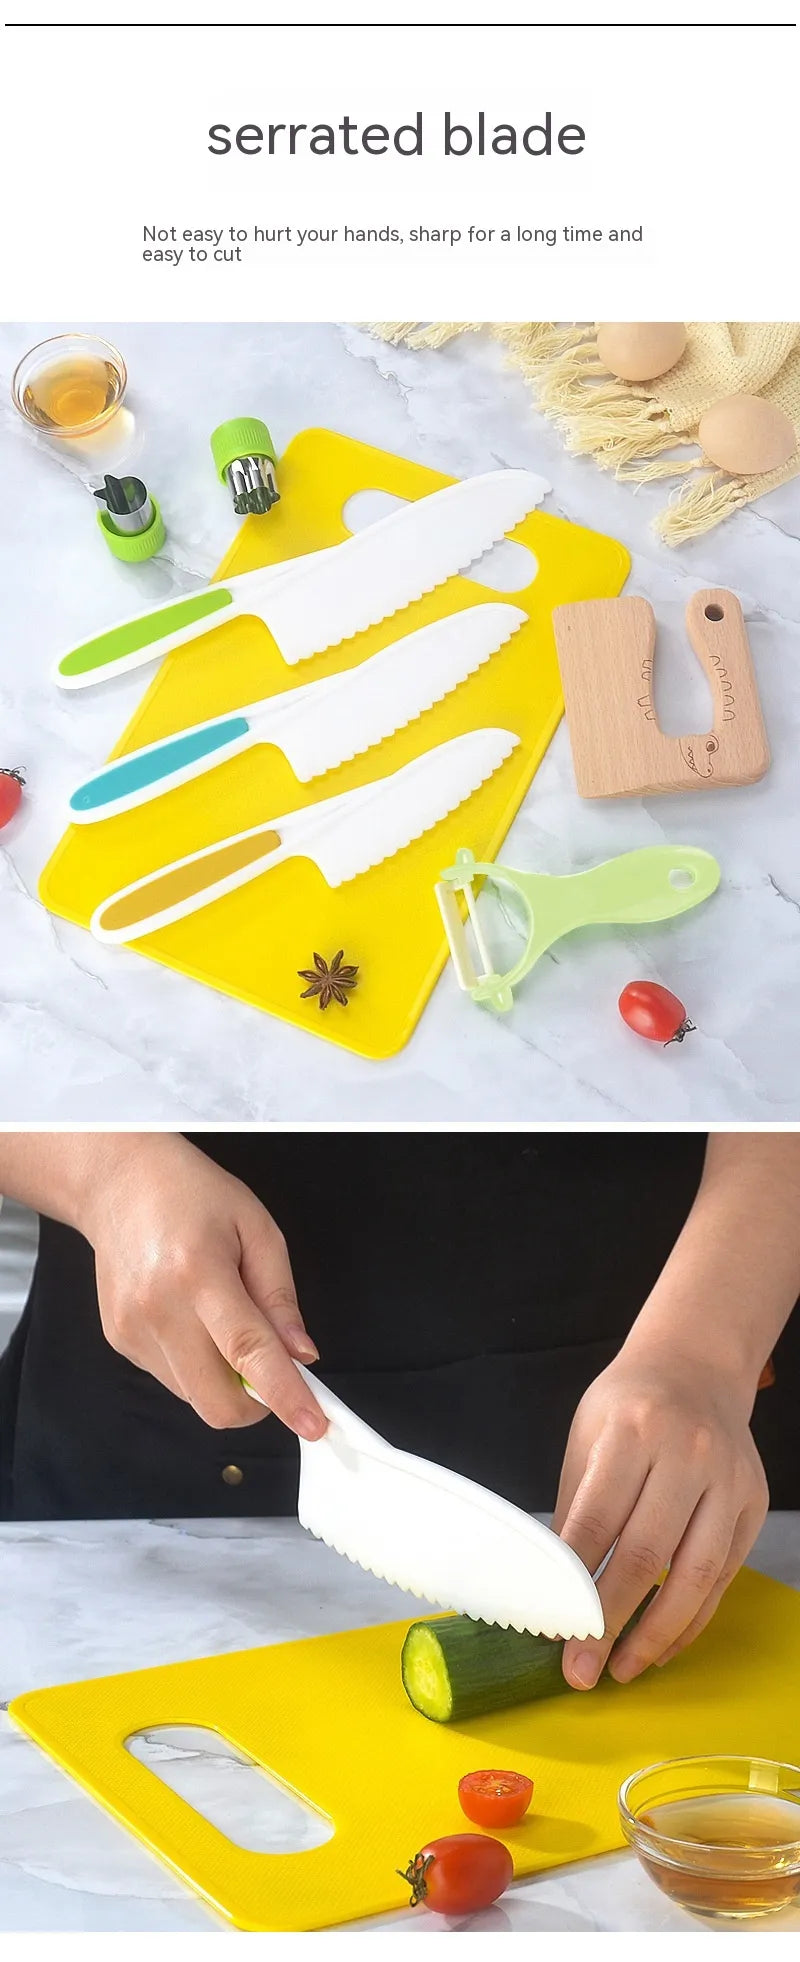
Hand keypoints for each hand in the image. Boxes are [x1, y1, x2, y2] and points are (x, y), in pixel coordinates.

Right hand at [78, 1136, 326, 1437]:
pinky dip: (197, 1366)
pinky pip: (172, 1379)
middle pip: (215, 1401)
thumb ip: (280, 1296)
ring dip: (224, 1381)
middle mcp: (159, 1308)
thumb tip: (301, 1354)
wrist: (119, 1183)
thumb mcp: (257, 1228)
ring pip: (195, 1398)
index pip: (247, 1351)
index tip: (313, 1424)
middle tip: (272, 1369)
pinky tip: (192, 1318)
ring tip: (222, 1321)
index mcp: (199, 1272)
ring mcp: (133, 1330)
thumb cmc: (192, 1195)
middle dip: (256, 1403)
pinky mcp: (120, 1341)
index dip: (284, 1394)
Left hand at [553, 1344, 767, 1688]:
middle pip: (645, 1553)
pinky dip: (692, 1618)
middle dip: (608, 1621)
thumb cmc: (629, 1406)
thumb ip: (574, 1506)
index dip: (572, 1582)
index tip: (552, 1631)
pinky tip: (662, 1644)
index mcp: (634, 1429)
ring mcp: (728, 1479)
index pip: (597, 1520)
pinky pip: (723, 1575)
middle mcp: (688, 1452)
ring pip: (695, 1574)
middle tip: (580, 1671)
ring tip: (621, 1669)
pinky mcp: (752, 1503)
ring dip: (657, 1634)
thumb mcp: (587, 1435)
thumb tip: (547, 1587)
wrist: (696, 1367)